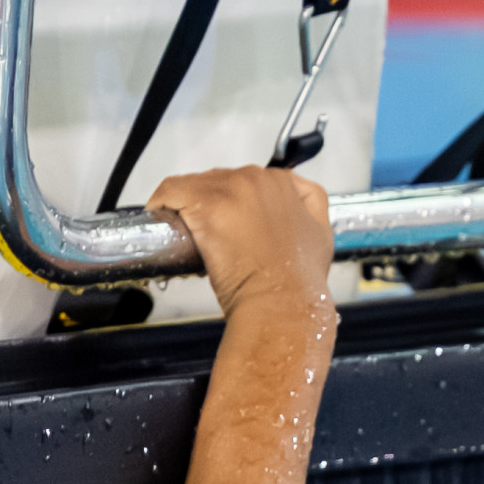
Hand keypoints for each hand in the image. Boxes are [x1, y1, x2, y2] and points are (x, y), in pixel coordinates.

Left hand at [146, 167, 332, 316]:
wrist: (284, 306)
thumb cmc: (299, 283)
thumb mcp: (321, 235)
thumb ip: (311, 207)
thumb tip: (293, 200)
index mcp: (284, 182)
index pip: (245, 180)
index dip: (232, 203)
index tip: (225, 223)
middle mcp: (257, 178)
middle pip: (218, 180)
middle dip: (210, 204)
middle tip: (208, 236)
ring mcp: (232, 190)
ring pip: (193, 185)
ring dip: (186, 205)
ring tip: (187, 233)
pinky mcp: (207, 205)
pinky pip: (171, 191)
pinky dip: (162, 202)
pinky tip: (162, 218)